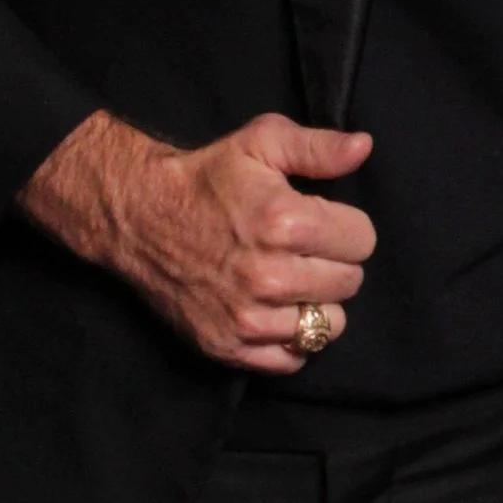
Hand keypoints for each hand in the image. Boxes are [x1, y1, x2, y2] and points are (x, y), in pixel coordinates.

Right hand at [19, 108, 374, 370]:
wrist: (139, 216)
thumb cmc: (206, 179)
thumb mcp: (261, 142)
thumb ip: (318, 147)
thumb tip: (363, 147)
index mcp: (285, 223)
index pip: (363, 240)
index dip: (346, 227)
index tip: (321, 222)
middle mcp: (269, 276)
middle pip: (349, 283)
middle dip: (333, 263)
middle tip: (302, 252)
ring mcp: (248, 318)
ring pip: (328, 325)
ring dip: (316, 304)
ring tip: (290, 281)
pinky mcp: (228, 346)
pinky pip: (292, 359)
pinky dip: (291, 340)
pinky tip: (275, 312)